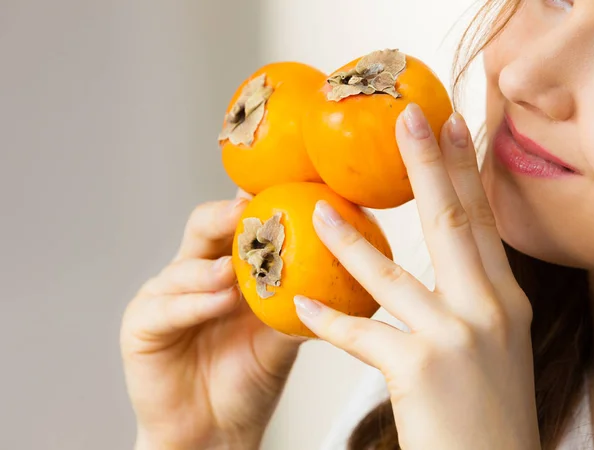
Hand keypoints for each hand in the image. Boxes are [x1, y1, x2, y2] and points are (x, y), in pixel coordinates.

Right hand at [121, 191, 301, 449]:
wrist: (216, 431)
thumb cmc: (248, 378)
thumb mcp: (280, 336)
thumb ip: (297, 303)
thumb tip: (337, 271)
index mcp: (227, 268)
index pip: (238, 226)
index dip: (254, 205)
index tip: (279, 188)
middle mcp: (195, 274)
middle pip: (203, 229)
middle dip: (224, 216)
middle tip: (246, 210)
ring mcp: (165, 296)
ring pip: (183, 268)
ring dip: (210, 268)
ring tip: (235, 270)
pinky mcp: (142, 324)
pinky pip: (167, 308)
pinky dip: (194, 303)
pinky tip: (219, 301)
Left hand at [293, 104, 539, 449]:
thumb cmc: (488, 412)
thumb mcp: (493, 345)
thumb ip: (470, 302)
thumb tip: (447, 270)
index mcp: (504, 302)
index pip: (482, 223)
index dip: (466, 171)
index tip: (451, 126)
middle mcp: (488, 311)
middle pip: (453, 224)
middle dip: (429, 165)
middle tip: (409, 118)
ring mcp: (456, 339)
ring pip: (392, 275)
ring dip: (349, 240)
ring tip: (318, 209)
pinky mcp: (421, 372)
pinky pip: (362, 336)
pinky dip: (329, 321)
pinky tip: (302, 305)